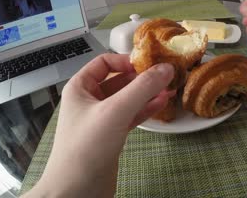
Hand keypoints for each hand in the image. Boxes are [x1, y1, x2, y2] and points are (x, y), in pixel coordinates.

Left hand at [24, 54, 174, 196]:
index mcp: (80, 88)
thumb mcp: (115, 111)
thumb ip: (142, 88)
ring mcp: (101, 119)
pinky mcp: (112, 135)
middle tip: (166, 74)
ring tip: (170, 88)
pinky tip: (162, 103)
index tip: (149, 63)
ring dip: (147, 93)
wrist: (76, 191)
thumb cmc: (85, 148)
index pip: (104, 62)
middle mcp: (90, 100)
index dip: (126, 60)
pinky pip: (131, 115)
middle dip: (142, 77)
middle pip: (119, 80)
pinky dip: (146, 109)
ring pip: (128, 99)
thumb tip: (166, 68)